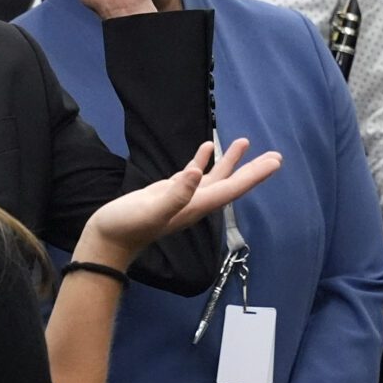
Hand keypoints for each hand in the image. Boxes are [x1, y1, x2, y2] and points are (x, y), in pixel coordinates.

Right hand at [75, 138, 280, 268]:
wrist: (107, 239)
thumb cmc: (127, 227)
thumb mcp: (150, 209)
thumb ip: (174, 194)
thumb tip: (196, 173)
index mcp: (195, 206)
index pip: (232, 188)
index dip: (254, 175)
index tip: (275, 162)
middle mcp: (195, 203)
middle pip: (231, 184)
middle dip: (252, 170)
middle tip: (276, 156)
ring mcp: (183, 198)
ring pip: (214, 178)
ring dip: (230, 162)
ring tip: (244, 142)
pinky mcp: (169, 193)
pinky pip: (192, 174)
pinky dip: (201, 160)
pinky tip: (206, 148)